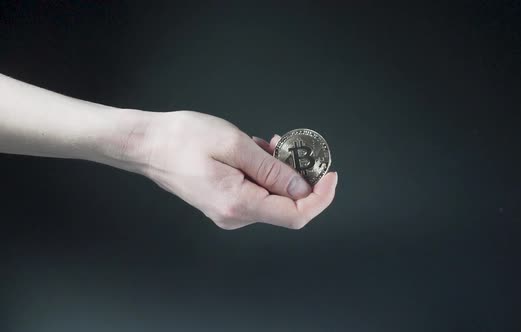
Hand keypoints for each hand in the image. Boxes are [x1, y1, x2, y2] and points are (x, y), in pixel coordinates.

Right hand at [138, 111, 337, 229]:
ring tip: (265, 144)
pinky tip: (254, 152)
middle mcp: (235, 215)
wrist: (147, 145)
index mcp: (239, 203)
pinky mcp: (225, 203)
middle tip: (289, 146)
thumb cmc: (182, 140)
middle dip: (297, 176)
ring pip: (272, 197)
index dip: (320, 197)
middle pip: (286, 206)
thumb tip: (303, 189)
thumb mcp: (235, 145)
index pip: (296, 215)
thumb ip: (272, 170)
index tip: (330, 175)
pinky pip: (257, 192)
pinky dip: (264, 172)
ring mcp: (229, 212)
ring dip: (278, 170)